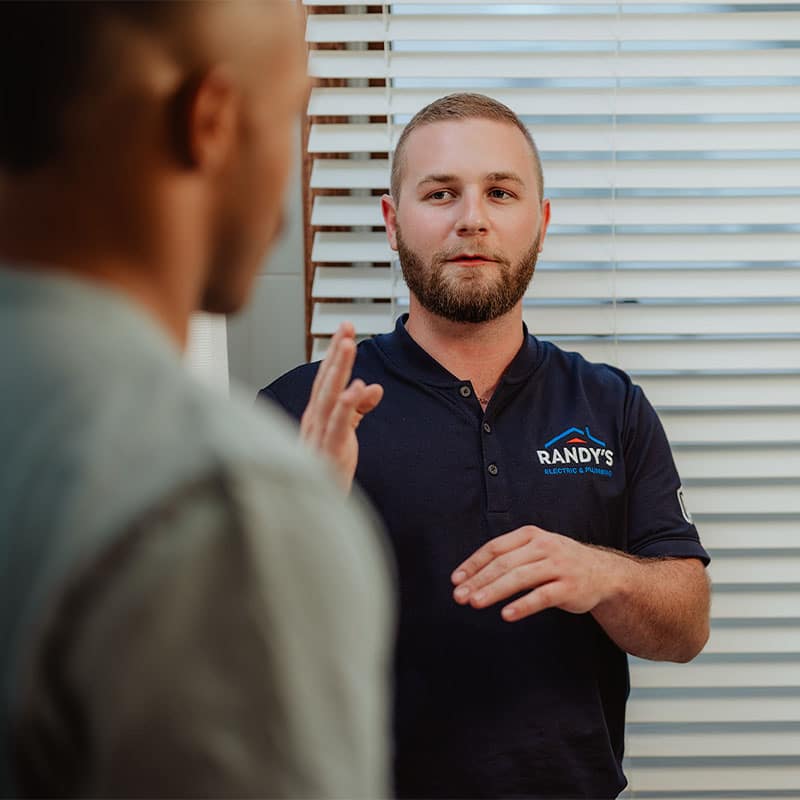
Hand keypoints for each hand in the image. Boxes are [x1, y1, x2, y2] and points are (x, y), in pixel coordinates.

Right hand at [300, 321, 382, 491]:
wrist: (314, 508)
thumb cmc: (327, 469)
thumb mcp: (346, 433)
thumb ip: (358, 408)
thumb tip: (373, 386)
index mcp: (317, 415)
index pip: (327, 378)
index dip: (336, 353)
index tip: (345, 330)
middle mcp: (314, 420)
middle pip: (326, 380)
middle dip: (336, 352)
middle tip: (346, 326)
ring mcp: (319, 435)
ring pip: (329, 395)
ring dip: (339, 369)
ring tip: (348, 345)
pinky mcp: (330, 451)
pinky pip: (338, 425)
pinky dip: (346, 405)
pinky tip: (355, 388)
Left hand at [451, 525, 620, 621]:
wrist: (604, 573)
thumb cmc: (560, 562)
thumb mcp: (536, 549)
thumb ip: (509, 557)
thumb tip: (471, 576)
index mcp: (530, 535)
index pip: (495, 548)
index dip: (473, 564)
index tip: (456, 580)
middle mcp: (544, 547)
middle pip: (504, 564)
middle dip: (478, 580)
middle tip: (459, 596)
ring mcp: (558, 567)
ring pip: (520, 578)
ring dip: (494, 591)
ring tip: (475, 603)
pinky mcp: (569, 588)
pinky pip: (542, 597)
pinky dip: (523, 605)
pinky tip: (506, 614)